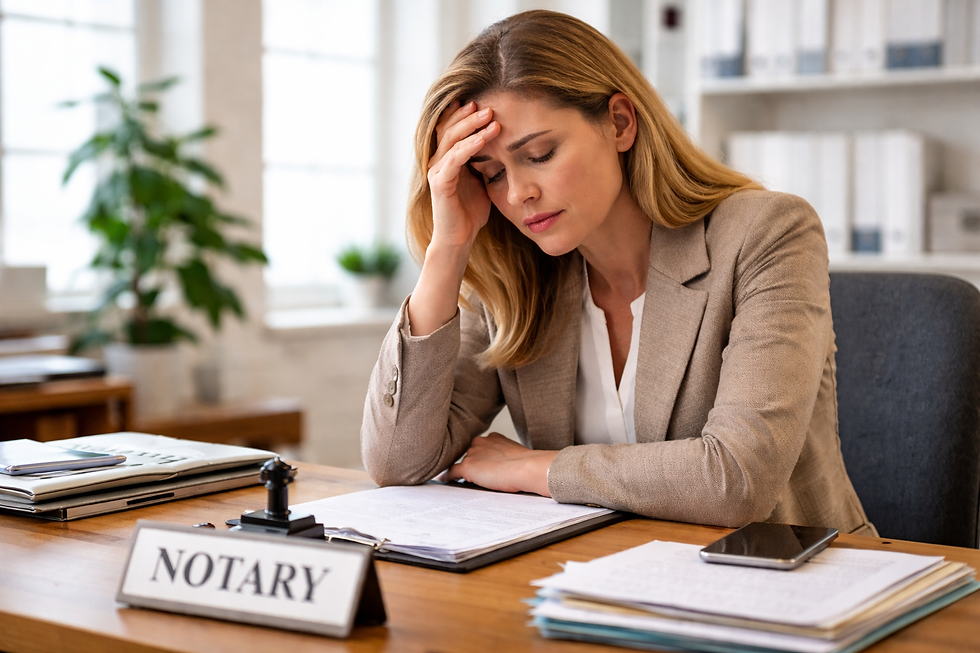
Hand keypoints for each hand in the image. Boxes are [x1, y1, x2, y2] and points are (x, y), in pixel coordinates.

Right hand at [427, 100, 500, 249]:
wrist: (459, 239)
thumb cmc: (470, 212)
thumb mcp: (481, 180)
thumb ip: (484, 161)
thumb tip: (501, 144)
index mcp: (446, 159)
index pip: (450, 129)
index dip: (463, 115)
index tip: (482, 102)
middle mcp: (437, 162)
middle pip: (449, 129)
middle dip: (469, 116)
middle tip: (489, 106)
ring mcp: (437, 171)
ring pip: (452, 140)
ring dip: (472, 127)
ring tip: (490, 116)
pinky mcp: (440, 183)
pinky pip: (455, 159)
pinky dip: (470, 146)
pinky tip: (484, 138)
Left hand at [446, 433, 557, 495]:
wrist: (527, 467)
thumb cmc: (527, 464)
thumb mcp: (515, 453)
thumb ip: (504, 455)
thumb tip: (502, 466)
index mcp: (493, 437)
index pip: (481, 447)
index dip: (481, 457)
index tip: (484, 464)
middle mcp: (480, 442)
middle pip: (470, 455)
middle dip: (474, 464)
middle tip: (482, 475)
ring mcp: (472, 454)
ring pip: (463, 463)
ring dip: (464, 471)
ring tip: (467, 481)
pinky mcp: (468, 467)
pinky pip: (452, 472)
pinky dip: (447, 476)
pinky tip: (444, 480)